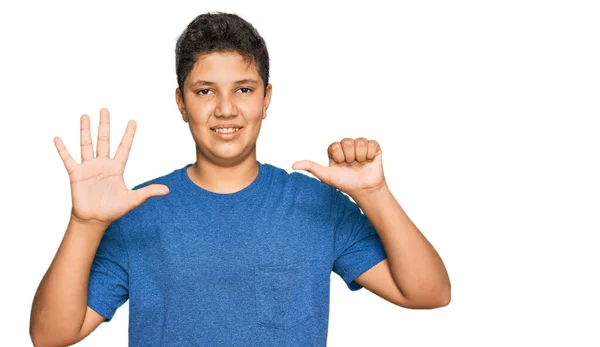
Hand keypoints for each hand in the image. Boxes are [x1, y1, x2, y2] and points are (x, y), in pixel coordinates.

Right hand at [54, 108, 168, 225]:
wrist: (94, 220)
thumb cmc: (113, 210)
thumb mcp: (133, 200)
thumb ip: (148, 192)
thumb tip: (167, 190)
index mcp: (117, 168)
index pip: (124, 147)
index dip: (129, 134)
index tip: (133, 121)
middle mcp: (103, 164)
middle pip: (104, 140)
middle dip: (104, 125)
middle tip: (105, 109)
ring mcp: (89, 168)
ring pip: (87, 144)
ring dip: (85, 130)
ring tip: (85, 115)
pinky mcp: (76, 174)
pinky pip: (68, 159)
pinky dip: (62, 149)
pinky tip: (58, 138)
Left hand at [292, 137, 386, 197]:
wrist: (364, 189)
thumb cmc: (344, 183)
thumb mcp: (325, 175)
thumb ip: (310, 167)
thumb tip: (292, 166)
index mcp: (336, 150)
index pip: (335, 145)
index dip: (338, 157)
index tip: (340, 165)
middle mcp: (348, 146)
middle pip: (347, 142)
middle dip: (349, 157)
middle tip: (351, 165)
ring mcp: (361, 146)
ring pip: (359, 142)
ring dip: (360, 157)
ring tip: (360, 164)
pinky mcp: (374, 148)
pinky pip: (371, 143)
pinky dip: (370, 154)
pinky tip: (368, 161)